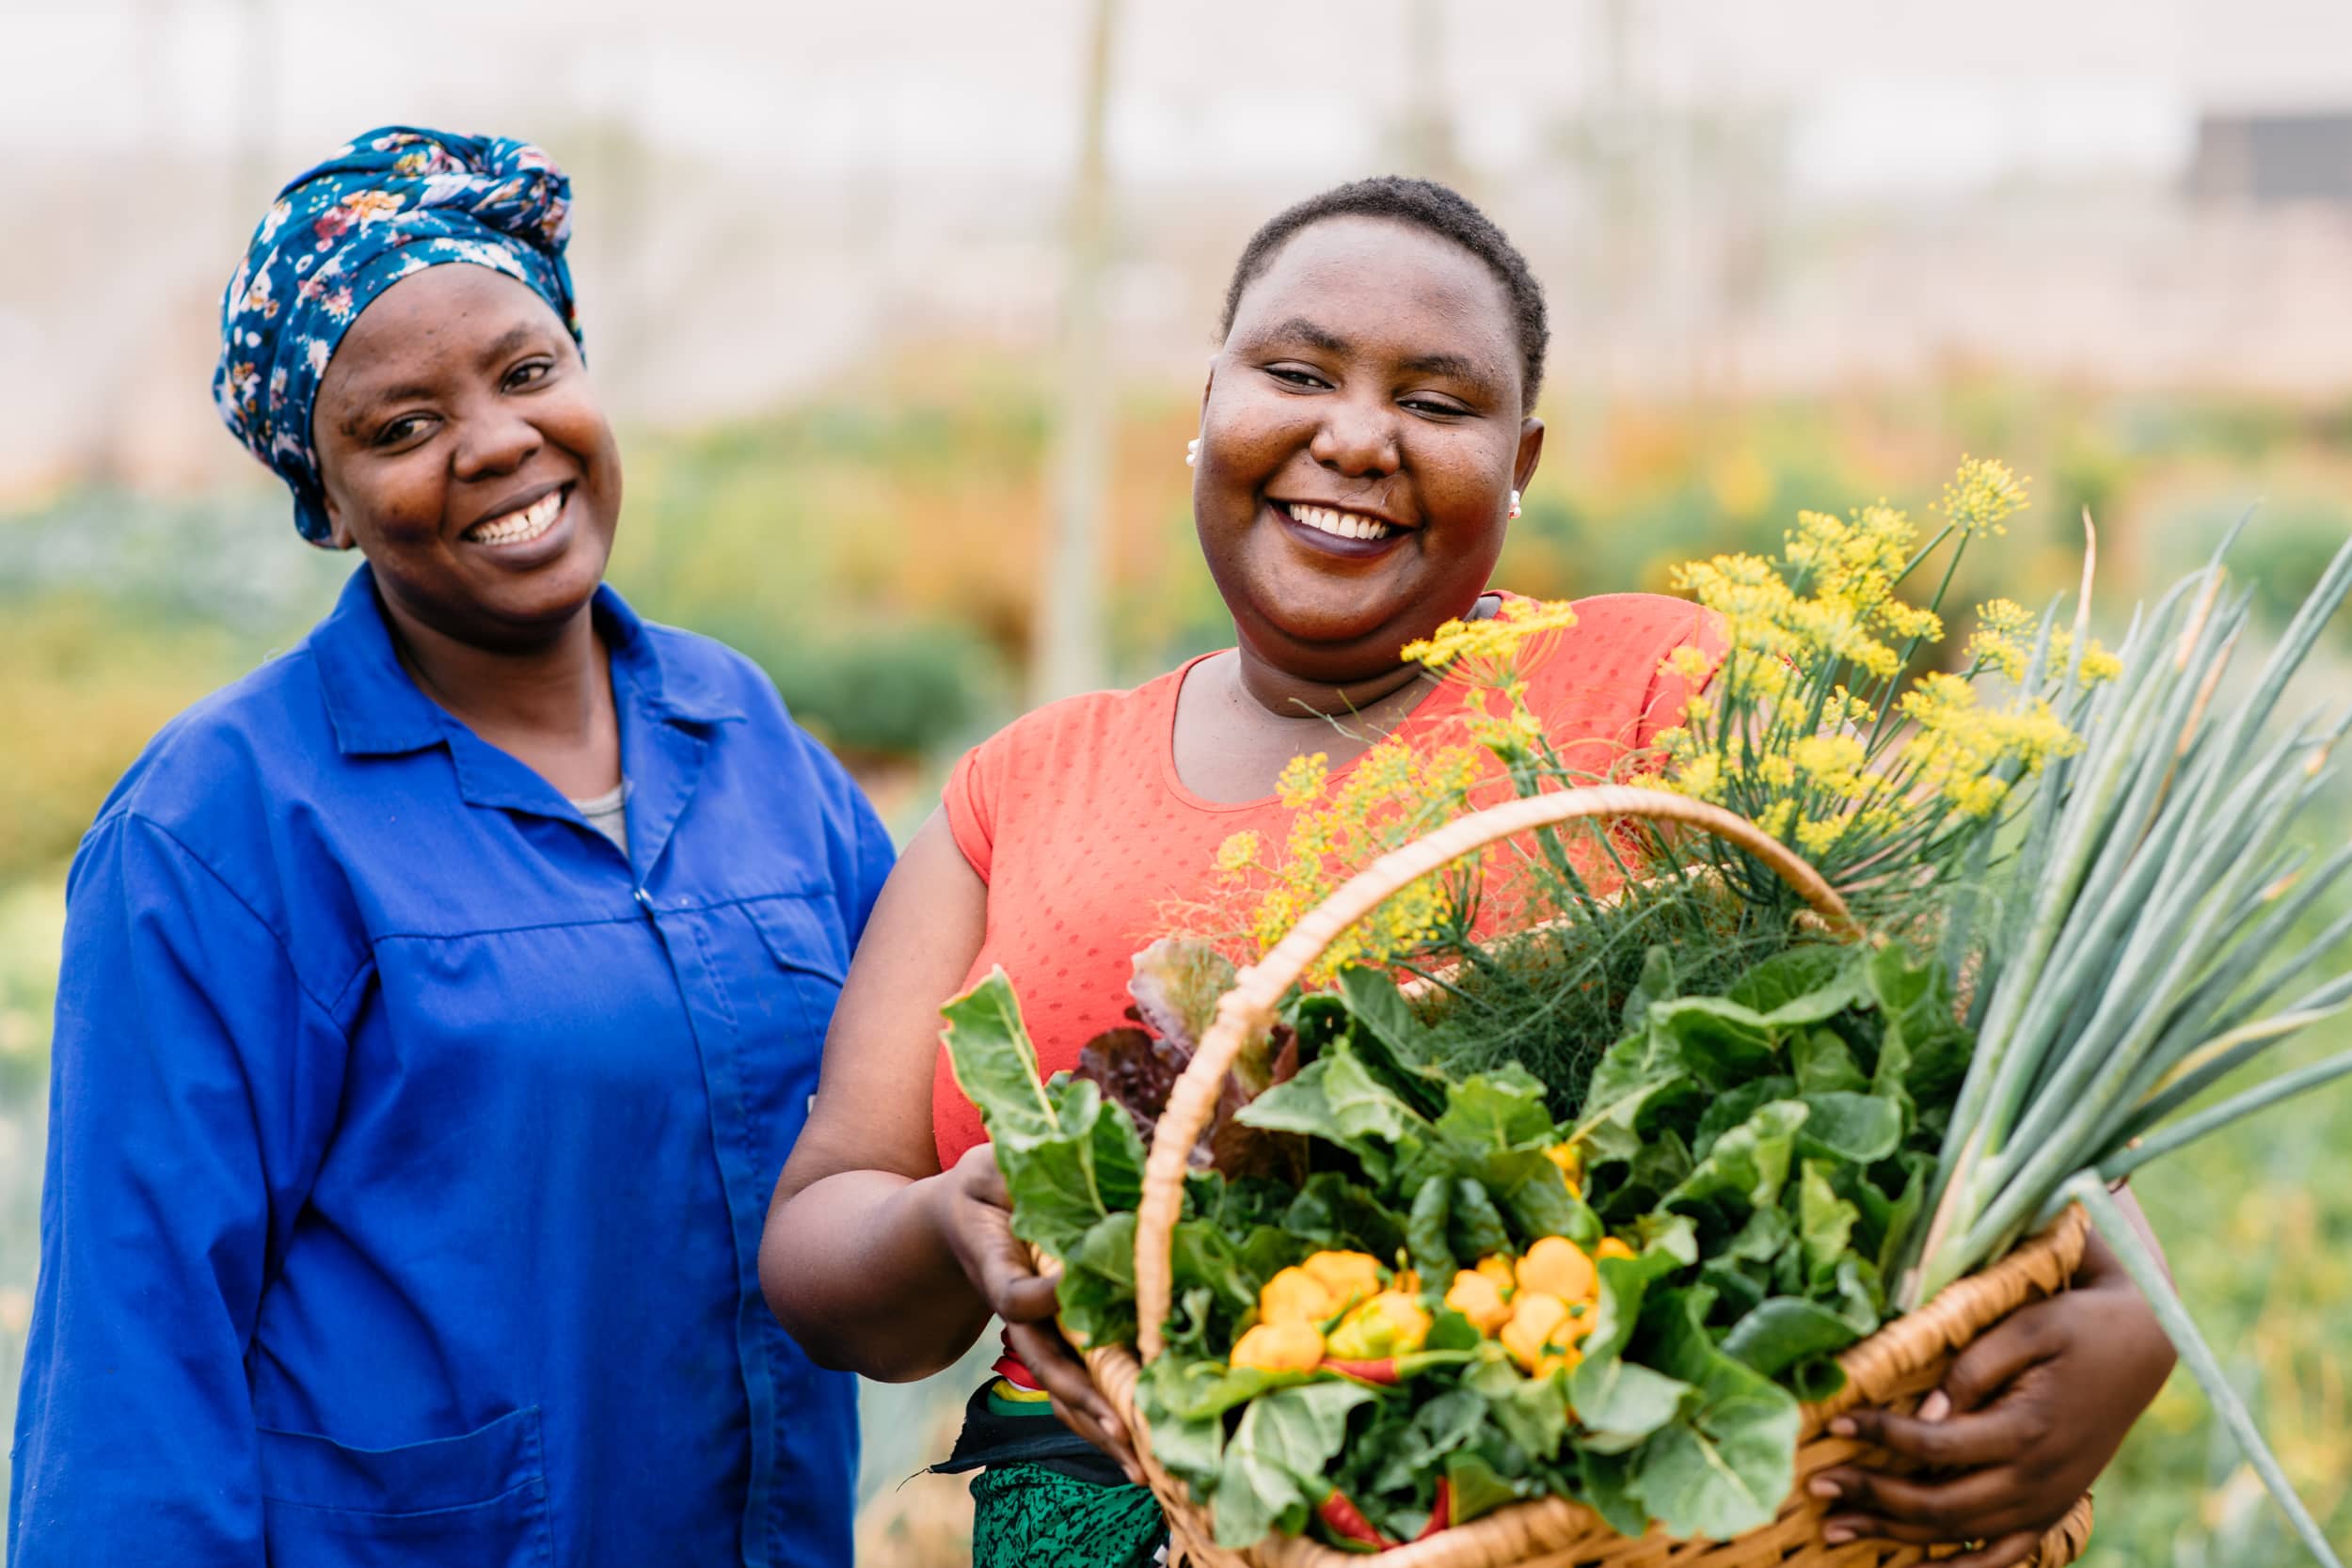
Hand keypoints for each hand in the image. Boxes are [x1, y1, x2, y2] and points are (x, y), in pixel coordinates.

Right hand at [932, 1144, 1142, 1482]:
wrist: (957, 1223)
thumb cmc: (985, 1186)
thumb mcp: (990, 1167)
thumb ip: (1012, 1170)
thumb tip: (1076, 1140)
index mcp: (996, 1265)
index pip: (1015, 1294)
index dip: (1038, 1298)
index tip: (1064, 1292)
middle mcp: (1016, 1309)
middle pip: (1045, 1362)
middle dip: (1083, 1395)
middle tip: (1122, 1426)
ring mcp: (1034, 1333)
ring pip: (1064, 1388)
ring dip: (1099, 1425)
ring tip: (1142, 1467)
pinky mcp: (1054, 1343)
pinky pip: (1079, 1387)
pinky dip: (1104, 1420)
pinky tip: (1139, 1456)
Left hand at [1811, 1231, 2174, 1567]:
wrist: (2141, 1345)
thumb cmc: (2074, 1324)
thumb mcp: (2025, 1327)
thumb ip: (1972, 1371)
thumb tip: (1924, 1413)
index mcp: (2028, 1432)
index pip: (1935, 1446)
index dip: (1880, 1436)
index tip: (1833, 1419)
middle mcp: (2039, 1480)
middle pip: (1939, 1505)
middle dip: (1872, 1497)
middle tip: (1817, 1486)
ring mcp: (2047, 1503)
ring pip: (1961, 1539)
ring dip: (1896, 1540)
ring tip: (1835, 1532)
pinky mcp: (2052, 1510)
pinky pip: (2001, 1558)